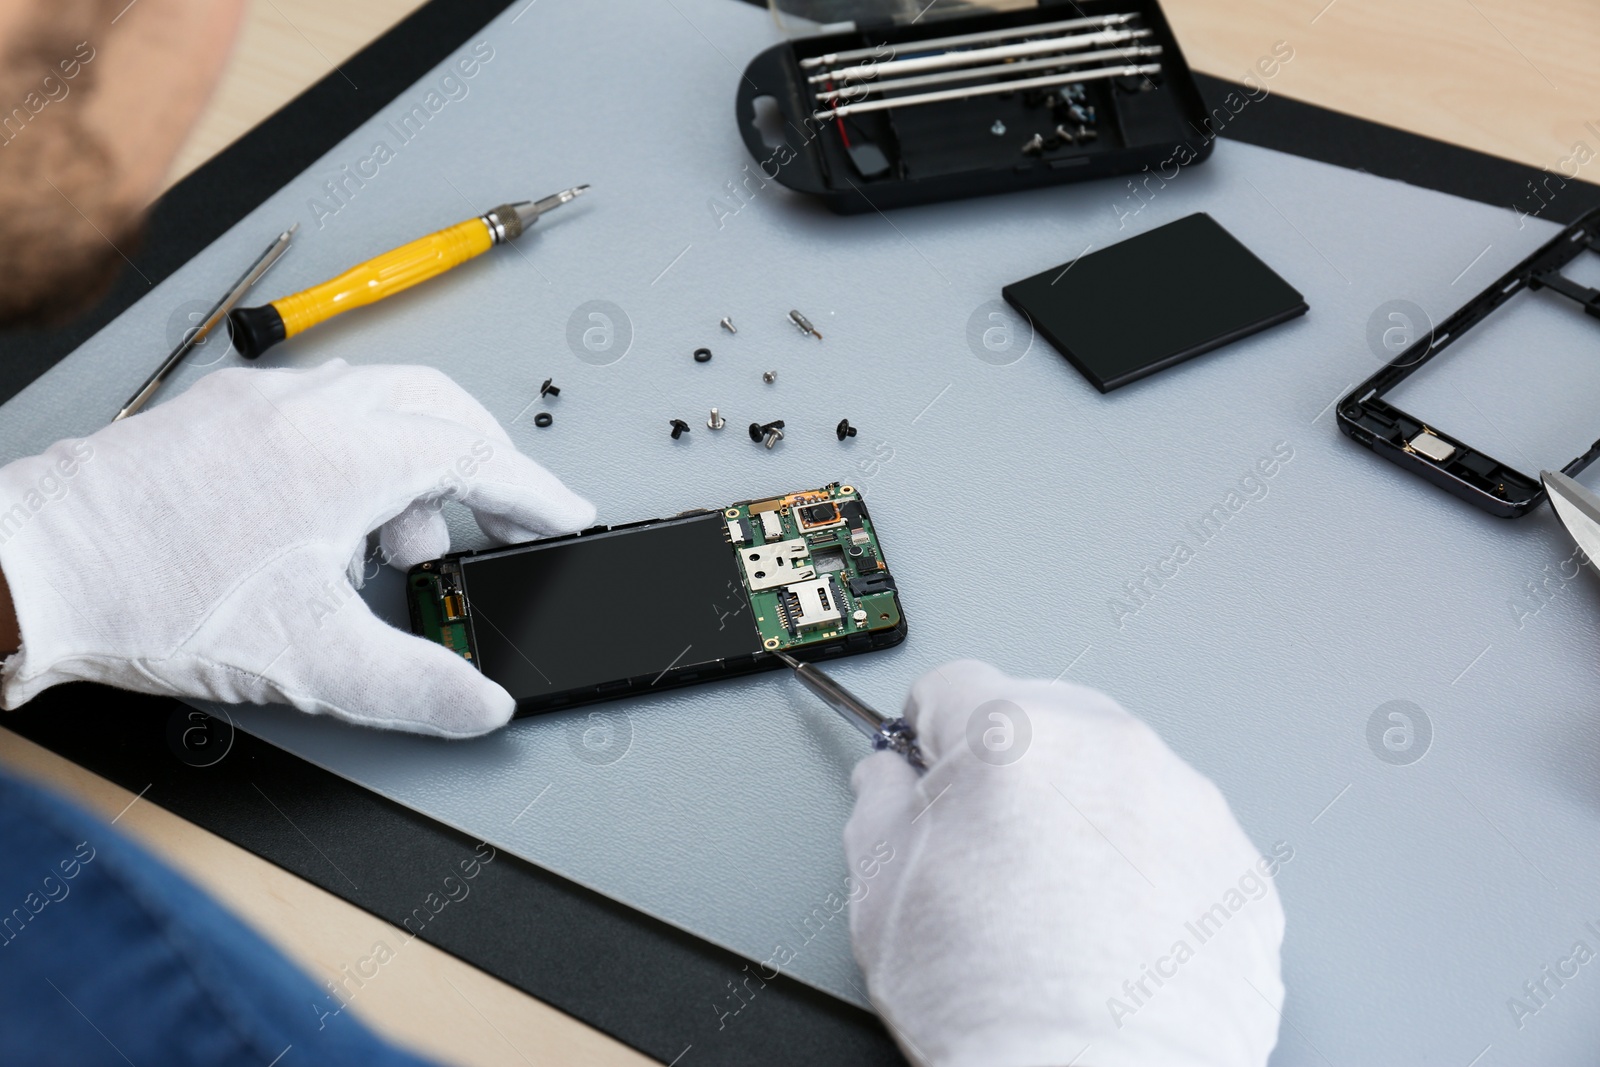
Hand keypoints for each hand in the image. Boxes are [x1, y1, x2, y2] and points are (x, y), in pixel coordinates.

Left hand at [0, 361, 593, 736]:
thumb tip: (481, 703)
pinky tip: (333, 526)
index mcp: (347, 451)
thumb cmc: (151, 595)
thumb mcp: (310, 660)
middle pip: (439, 405)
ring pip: (378, 404)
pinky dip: (359, 457)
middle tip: (500, 520)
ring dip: (417, 463)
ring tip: (404, 545)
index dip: (536, 492)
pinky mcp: (217, 417)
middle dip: (484, 462)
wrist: (31, 568)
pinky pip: (322, 415)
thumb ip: (416, 685)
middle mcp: (309, 409)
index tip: (568, 517)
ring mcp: (258, 405)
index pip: (478, 453)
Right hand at [844, 660, 1286, 1066]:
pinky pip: (1176, 835)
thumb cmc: (991, 1001)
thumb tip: (887, 784)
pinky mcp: (1236, 864)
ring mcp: (1185, 803)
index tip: (928, 764)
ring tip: (1055, 902)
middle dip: (1011, 764)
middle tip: (988, 845)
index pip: (954, 685)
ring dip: (1083, 809)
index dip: (927, 732)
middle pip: (1043, 714)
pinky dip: (1145, 864)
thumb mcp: (880, 891)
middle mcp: (1108, 747)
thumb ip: (879, 807)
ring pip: (1115, 772)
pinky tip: (1110, 927)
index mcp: (1012, 734)